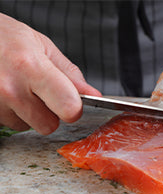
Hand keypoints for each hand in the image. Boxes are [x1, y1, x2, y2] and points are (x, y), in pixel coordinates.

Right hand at [0, 13, 100, 134]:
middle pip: (49, 125)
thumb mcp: (42, 46)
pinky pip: (12, 125)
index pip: (69, 108)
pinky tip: (7, 93)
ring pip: (29, 126)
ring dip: (30, 112)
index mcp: (31, 67)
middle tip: (41, 92)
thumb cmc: (5, 37)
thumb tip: (93, 95)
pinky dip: (15, 112)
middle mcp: (10, 89)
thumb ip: (70, 74)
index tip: (72, 102)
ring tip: (19, 87)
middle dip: (50, 113)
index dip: (74, 108)